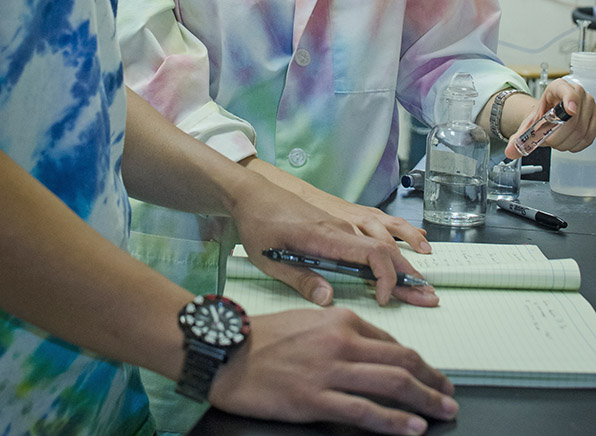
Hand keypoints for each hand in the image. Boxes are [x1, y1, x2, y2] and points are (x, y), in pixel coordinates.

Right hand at [209, 308, 457, 434]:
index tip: (431, 375)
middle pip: (401, 361)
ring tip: (444, 411)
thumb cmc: (265, 337)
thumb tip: (375, 351)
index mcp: (340, 320)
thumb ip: (342, 333)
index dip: (418, 362)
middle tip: (450, 394)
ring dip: (425, 400)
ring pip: (392, 385)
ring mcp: (330, 372)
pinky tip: (414, 427)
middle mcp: (341, 342)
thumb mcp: (309, 321)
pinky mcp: (316, 400)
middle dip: (432, 380)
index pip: (391, 343)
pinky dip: (394, 421)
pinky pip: (365, 412)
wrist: (227, 352)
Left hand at [230, 171, 437, 308]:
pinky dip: (401, 234)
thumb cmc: (259, 225)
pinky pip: (379, 225)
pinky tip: (416, 240)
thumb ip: (300, 279)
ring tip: (427, 276)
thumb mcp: (269, 259)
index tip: (384, 299)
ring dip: (409, 257)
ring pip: (386, 237)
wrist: (252, 192)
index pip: (371, 253)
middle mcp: (341, 225)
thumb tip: (329, 299)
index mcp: (325, 235)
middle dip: (408, 275)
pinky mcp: (341, 218)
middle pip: (386, 248)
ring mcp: (343, 219)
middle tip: (427, 298)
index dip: (385, 278)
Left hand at [505, 78, 595, 158]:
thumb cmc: (544, 114)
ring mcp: (589, 105)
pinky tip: (567, 142)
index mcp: (558, 88)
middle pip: (572, 121)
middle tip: (548, 140)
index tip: (569, 110)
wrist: (551, 114)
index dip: (570, 100)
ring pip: (581, 131)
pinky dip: (576, 145)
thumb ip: (520, 138)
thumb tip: (511, 151)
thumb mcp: (530, 122)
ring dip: (566, 143)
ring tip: (556, 140)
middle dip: (557, 137)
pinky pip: (588, 137)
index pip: (567, 91)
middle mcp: (577, 93)